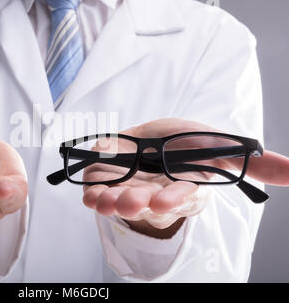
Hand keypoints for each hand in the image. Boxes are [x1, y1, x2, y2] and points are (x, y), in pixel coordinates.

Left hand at [82, 118, 288, 235]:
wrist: (147, 140)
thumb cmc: (183, 143)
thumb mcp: (217, 145)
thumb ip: (252, 161)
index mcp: (183, 184)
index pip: (182, 194)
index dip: (174, 197)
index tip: (163, 199)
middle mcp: (155, 192)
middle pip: (147, 201)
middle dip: (138, 202)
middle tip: (129, 201)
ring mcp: (128, 189)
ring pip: (119, 200)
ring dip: (110, 201)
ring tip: (104, 200)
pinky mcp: (106, 182)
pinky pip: (97, 191)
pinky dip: (92, 193)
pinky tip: (89, 194)